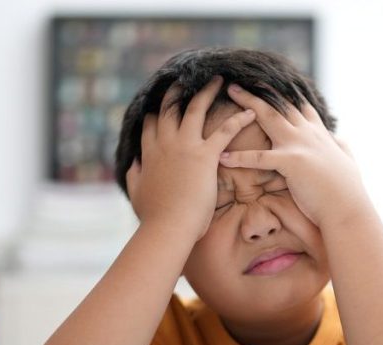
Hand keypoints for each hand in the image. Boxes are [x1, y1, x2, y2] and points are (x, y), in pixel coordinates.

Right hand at [126, 77, 256, 240]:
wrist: (168, 227)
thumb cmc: (154, 216)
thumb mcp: (136, 192)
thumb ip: (134, 175)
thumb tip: (132, 164)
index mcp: (149, 153)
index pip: (151, 124)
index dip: (156, 111)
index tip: (162, 103)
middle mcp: (165, 144)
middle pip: (170, 108)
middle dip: (178, 90)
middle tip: (187, 79)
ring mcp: (185, 147)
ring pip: (196, 109)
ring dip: (207, 91)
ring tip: (218, 79)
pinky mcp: (205, 156)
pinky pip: (225, 131)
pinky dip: (239, 119)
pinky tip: (251, 111)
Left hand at [218, 84, 366, 227]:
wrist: (348, 209)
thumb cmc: (348, 190)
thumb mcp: (348, 161)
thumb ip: (340, 147)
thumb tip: (339, 139)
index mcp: (319, 134)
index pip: (299, 107)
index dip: (283, 95)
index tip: (268, 85)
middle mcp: (308, 134)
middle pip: (280, 105)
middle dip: (259, 91)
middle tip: (239, 83)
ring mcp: (300, 145)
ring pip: (269, 117)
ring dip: (247, 105)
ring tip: (230, 93)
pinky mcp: (292, 162)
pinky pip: (259, 157)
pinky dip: (240, 157)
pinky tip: (223, 157)